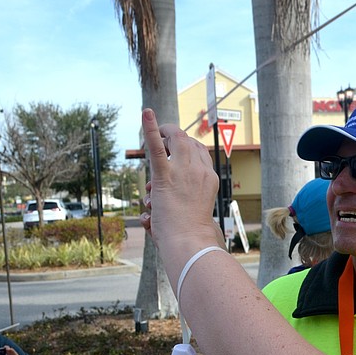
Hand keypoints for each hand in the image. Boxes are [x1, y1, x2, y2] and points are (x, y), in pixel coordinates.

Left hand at [140, 108, 220, 253]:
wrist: (189, 242)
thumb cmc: (192, 235)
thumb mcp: (195, 213)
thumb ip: (186, 201)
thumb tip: (162, 207)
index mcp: (210, 179)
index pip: (199, 151)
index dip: (186, 147)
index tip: (175, 150)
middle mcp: (200, 171)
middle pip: (188, 141)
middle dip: (173, 137)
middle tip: (161, 139)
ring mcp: (183, 172)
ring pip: (175, 138)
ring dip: (162, 133)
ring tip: (152, 136)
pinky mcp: (165, 177)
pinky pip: (158, 147)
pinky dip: (150, 128)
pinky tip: (145, 113)